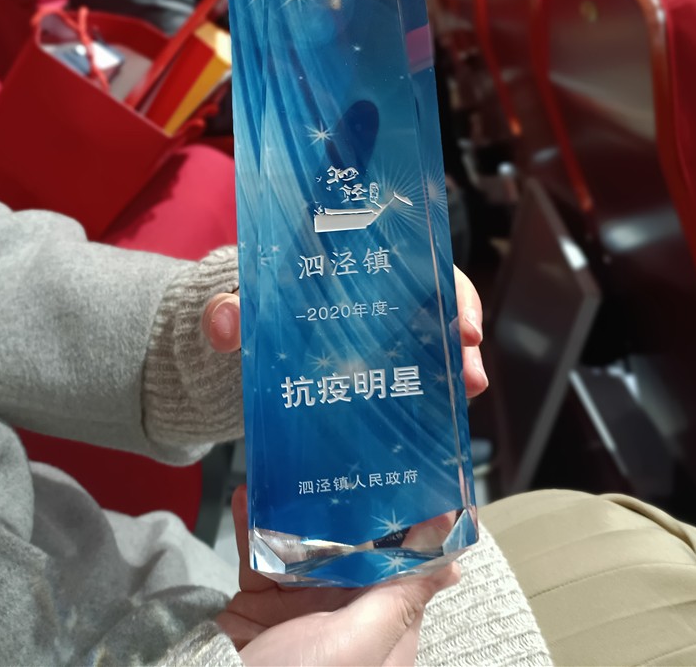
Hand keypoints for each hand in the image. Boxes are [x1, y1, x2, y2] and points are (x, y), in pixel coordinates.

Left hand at [201, 267, 487, 397]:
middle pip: (440, 312)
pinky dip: (426, 406)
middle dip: (462, 344)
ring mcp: (386, 338)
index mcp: (362, 266)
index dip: (452, 292)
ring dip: (454, 377)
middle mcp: (386, 300)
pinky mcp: (377, 374)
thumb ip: (228, 308)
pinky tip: (434, 430)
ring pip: (434, 351)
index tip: (464, 323)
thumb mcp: (239, 300)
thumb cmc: (252, 304)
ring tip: (463, 402)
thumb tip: (225, 325)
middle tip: (470, 377)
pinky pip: (412, 386)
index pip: (424, 267)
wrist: (241, 340)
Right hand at [216, 485, 458, 665]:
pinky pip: (262, 556)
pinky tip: (247, 496)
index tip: (417, 481)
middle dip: (353, 508)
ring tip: (293, 469)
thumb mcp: (357, 642)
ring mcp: (302, 611)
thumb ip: (400, 599)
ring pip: (309, 547)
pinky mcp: (262, 604)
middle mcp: (346, 620)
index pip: (409, 574)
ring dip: (299, 510)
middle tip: (351, 456)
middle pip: (359, 553)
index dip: (416, 531)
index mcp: (382, 633)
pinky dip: (254, 527)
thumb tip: (455, 565)